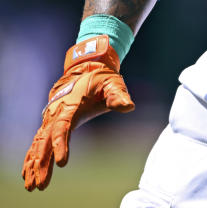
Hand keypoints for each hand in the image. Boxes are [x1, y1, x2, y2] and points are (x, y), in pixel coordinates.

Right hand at [22, 35, 133, 190]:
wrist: (83, 70)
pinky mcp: (50, 124)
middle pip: (45, 141)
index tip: (61, 163)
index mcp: (70, 106)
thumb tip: (129, 106)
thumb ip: (118, 95)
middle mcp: (56, 114)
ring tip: (32, 186)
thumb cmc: (100, 78)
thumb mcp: (113, 83)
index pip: (63, 128)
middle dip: (42, 163)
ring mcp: (50, 119)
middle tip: (40, 184)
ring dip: (34, 165)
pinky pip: (37, 143)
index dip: (60, 145)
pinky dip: (31, 158)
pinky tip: (28, 175)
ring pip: (38, 145)